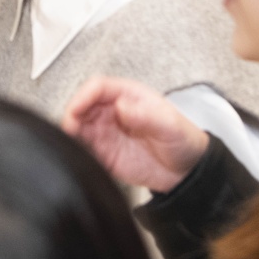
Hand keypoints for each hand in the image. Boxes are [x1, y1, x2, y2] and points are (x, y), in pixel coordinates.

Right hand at [61, 76, 208, 193]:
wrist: (188, 171)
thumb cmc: (183, 139)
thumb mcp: (170, 124)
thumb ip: (146, 115)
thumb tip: (120, 106)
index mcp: (128, 95)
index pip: (97, 87)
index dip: (83, 96)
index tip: (77, 109)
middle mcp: (113, 111)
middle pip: (82, 105)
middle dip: (73, 115)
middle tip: (71, 128)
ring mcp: (107, 132)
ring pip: (79, 127)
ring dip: (72, 133)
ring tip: (74, 143)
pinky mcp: (105, 153)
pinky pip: (84, 149)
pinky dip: (77, 150)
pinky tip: (81, 155)